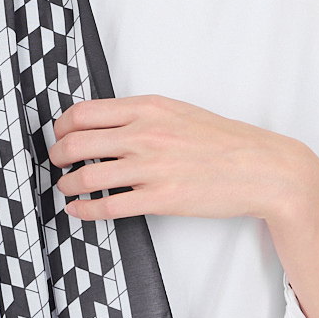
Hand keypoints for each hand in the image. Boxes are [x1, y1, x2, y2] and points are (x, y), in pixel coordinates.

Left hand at [48, 93, 302, 223]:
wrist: (262, 168)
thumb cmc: (224, 141)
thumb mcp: (179, 112)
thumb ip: (143, 115)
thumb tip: (106, 125)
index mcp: (149, 107)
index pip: (84, 112)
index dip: (62, 126)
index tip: (60, 135)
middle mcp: (145, 134)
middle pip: (76, 143)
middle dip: (57, 155)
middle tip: (56, 163)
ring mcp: (152, 167)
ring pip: (86, 176)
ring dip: (66, 185)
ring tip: (66, 188)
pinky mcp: (160, 199)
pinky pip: (108, 206)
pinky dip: (84, 210)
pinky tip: (78, 210)